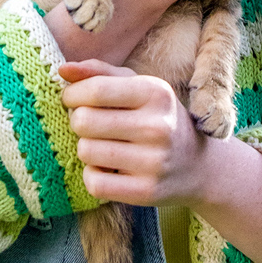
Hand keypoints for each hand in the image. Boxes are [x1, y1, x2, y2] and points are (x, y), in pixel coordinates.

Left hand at [60, 59, 205, 206]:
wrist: (198, 166)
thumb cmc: (158, 118)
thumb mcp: (139, 87)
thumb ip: (100, 73)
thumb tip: (63, 70)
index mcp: (156, 93)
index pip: (96, 90)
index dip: (73, 95)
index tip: (73, 99)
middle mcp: (157, 127)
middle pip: (84, 121)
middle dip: (78, 121)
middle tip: (90, 124)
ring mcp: (153, 162)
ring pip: (85, 151)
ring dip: (86, 148)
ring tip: (103, 146)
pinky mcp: (146, 192)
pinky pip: (94, 183)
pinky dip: (93, 175)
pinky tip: (107, 169)